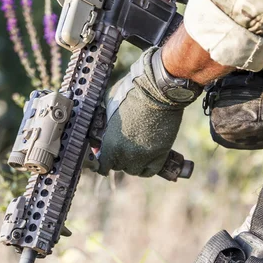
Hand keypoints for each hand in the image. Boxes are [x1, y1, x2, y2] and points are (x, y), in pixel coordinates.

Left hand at [97, 48, 188, 176]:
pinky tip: (145, 161)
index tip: (103, 159)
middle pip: (118, 167)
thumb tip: (102, 126)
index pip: (102, 165)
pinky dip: (146, 168)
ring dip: (132, 164)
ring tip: (133, 154)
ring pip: (134, 170)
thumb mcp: (109, 105)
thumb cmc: (131, 93)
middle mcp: (126, 155)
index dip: (102, 163)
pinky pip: (150, 171)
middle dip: (117, 159)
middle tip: (120, 149)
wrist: (158, 92)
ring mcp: (144, 156)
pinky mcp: (161, 154)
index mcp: (111, 143)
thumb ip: (105, 121)